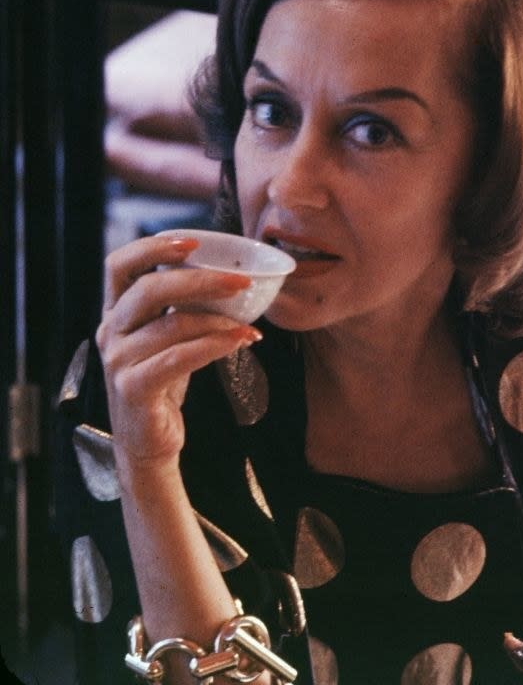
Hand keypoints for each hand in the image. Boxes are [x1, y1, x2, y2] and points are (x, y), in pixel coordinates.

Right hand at [96, 235, 259, 467]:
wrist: (149, 443)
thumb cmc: (164, 381)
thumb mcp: (167, 337)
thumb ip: (182, 306)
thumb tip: (232, 275)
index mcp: (116, 312)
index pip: (119, 265)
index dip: (152, 247)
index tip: (192, 242)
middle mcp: (110, 331)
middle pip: (149, 288)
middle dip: (200, 280)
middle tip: (241, 282)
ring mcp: (117, 361)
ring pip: (172, 324)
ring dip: (219, 321)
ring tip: (249, 326)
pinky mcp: (133, 388)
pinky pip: (179, 357)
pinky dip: (215, 346)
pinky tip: (240, 342)